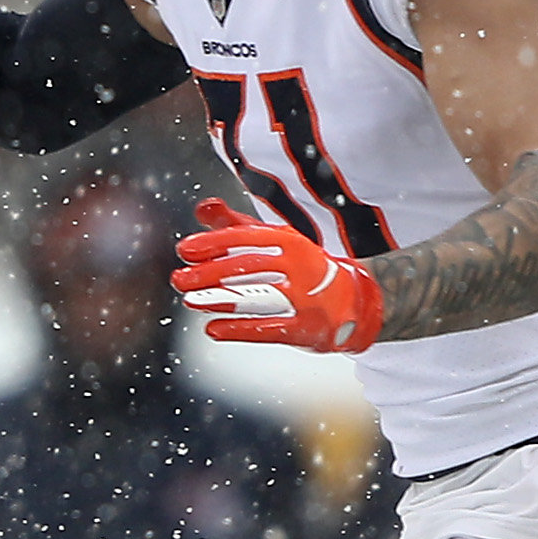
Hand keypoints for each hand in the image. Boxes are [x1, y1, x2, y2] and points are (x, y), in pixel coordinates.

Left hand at [174, 198, 386, 350]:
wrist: (357, 300)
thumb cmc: (304, 267)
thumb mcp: (275, 241)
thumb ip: (236, 224)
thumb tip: (202, 209)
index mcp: (292, 241)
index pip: (247, 238)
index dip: (213, 243)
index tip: (185, 249)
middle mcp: (302, 267)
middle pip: (248, 268)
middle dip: (209, 273)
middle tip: (180, 279)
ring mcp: (307, 298)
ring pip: (257, 297)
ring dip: (220, 300)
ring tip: (191, 300)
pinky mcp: (307, 328)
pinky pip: (270, 329)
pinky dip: (239, 330)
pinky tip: (213, 329)